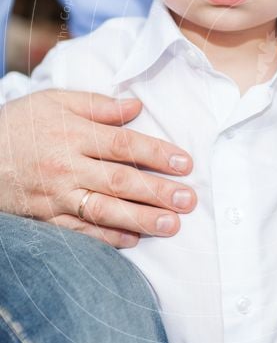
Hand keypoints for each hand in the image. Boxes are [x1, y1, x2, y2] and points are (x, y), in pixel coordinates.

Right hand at [0, 90, 195, 248]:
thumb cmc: (21, 123)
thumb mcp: (55, 101)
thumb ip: (98, 105)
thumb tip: (137, 107)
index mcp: (72, 134)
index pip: (123, 145)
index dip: (156, 154)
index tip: (185, 163)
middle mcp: (66, 166)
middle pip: (120, 180)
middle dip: (158, 191)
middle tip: (189, 200)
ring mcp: (55, 196)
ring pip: (104, 210)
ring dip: (141, 219)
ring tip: (172, 225)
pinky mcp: (45, 218)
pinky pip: (80, 232)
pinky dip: (107, 238)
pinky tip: (134, 240)